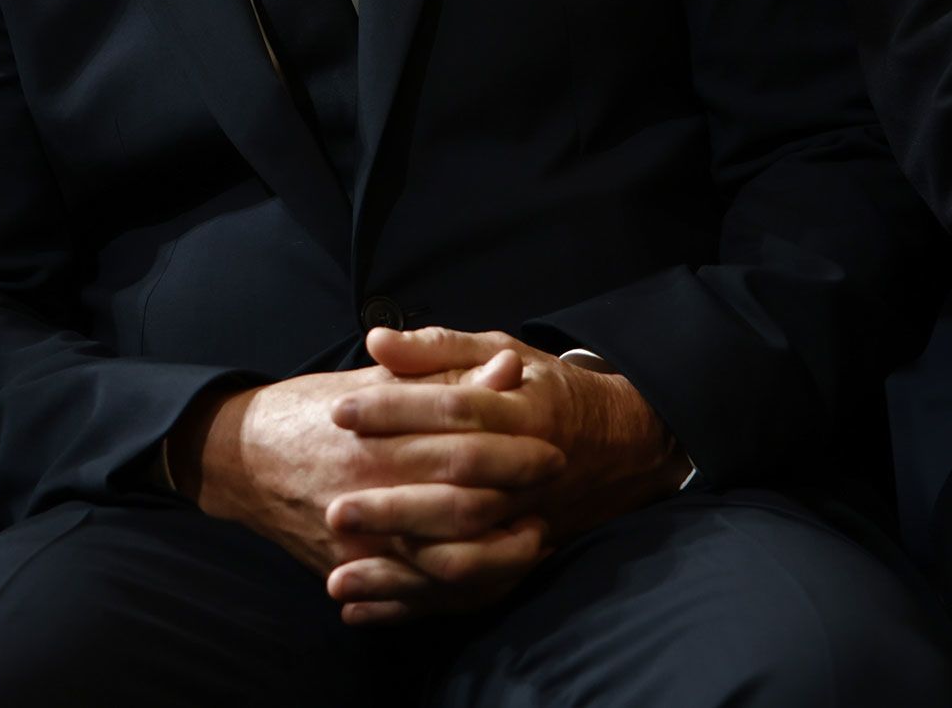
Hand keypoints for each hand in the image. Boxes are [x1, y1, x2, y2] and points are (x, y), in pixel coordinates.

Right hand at [167, 353, 559, 622]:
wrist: (240, 459)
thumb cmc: (309, 411)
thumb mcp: (372, 381)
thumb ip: (439, 377)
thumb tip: (506, 368)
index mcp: (373, 441)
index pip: (462, 449)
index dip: (516, 450)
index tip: (552, 445)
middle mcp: (366, 494)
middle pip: (463, 508)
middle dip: (518, 499)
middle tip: (552, 488)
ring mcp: (357, 542)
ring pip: (447, 562)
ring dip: (501, 553)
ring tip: (534, 535)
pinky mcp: (349, 570)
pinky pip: (418, 595)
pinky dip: (461, 588)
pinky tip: (492, 572)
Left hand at [322, 327, 690, 619]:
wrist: (618, 443)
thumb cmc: (541, 390)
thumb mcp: (499, 350)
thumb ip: (437, 349)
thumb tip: (377, 340)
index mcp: (522, 415)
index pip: (456, 411)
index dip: (396, 409)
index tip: (339, 411)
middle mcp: (526, 480)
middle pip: (459, 500)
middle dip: (394, 510)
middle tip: (333, 511)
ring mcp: (524, 526)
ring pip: (464, 561)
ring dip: (399, 575)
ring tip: (337, 578)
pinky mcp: (515, 559)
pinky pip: (467, 595)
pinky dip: (413, 607)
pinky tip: (360, 611)